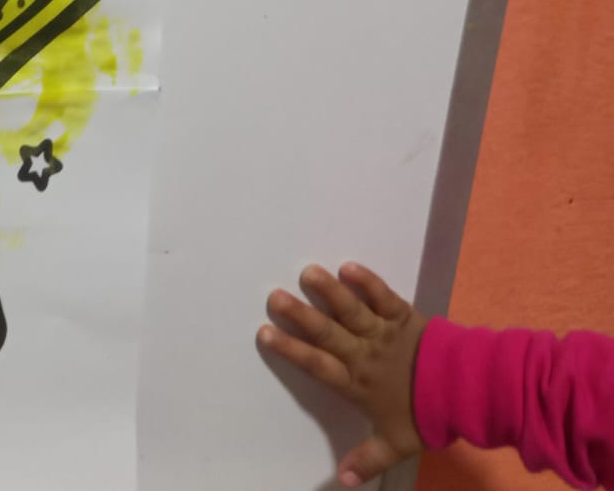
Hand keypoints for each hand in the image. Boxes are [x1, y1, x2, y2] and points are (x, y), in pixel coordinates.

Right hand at [258, 263, 427, 487]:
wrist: (470, 392)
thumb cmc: (428, 417)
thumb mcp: (396, 444)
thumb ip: (366, 460)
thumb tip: (340, 483)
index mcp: (357, 383)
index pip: (318, 365)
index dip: (291, 349)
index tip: (265, 332)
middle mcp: (364, 354)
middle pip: (328, 333)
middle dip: (300, 315)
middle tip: (276, 296)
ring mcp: (384, 332)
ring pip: (352, 310)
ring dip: (330, 292)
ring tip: (309, 272)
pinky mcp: (405, 317)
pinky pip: (384, 297)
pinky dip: (368, 282)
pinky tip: (349, 266)